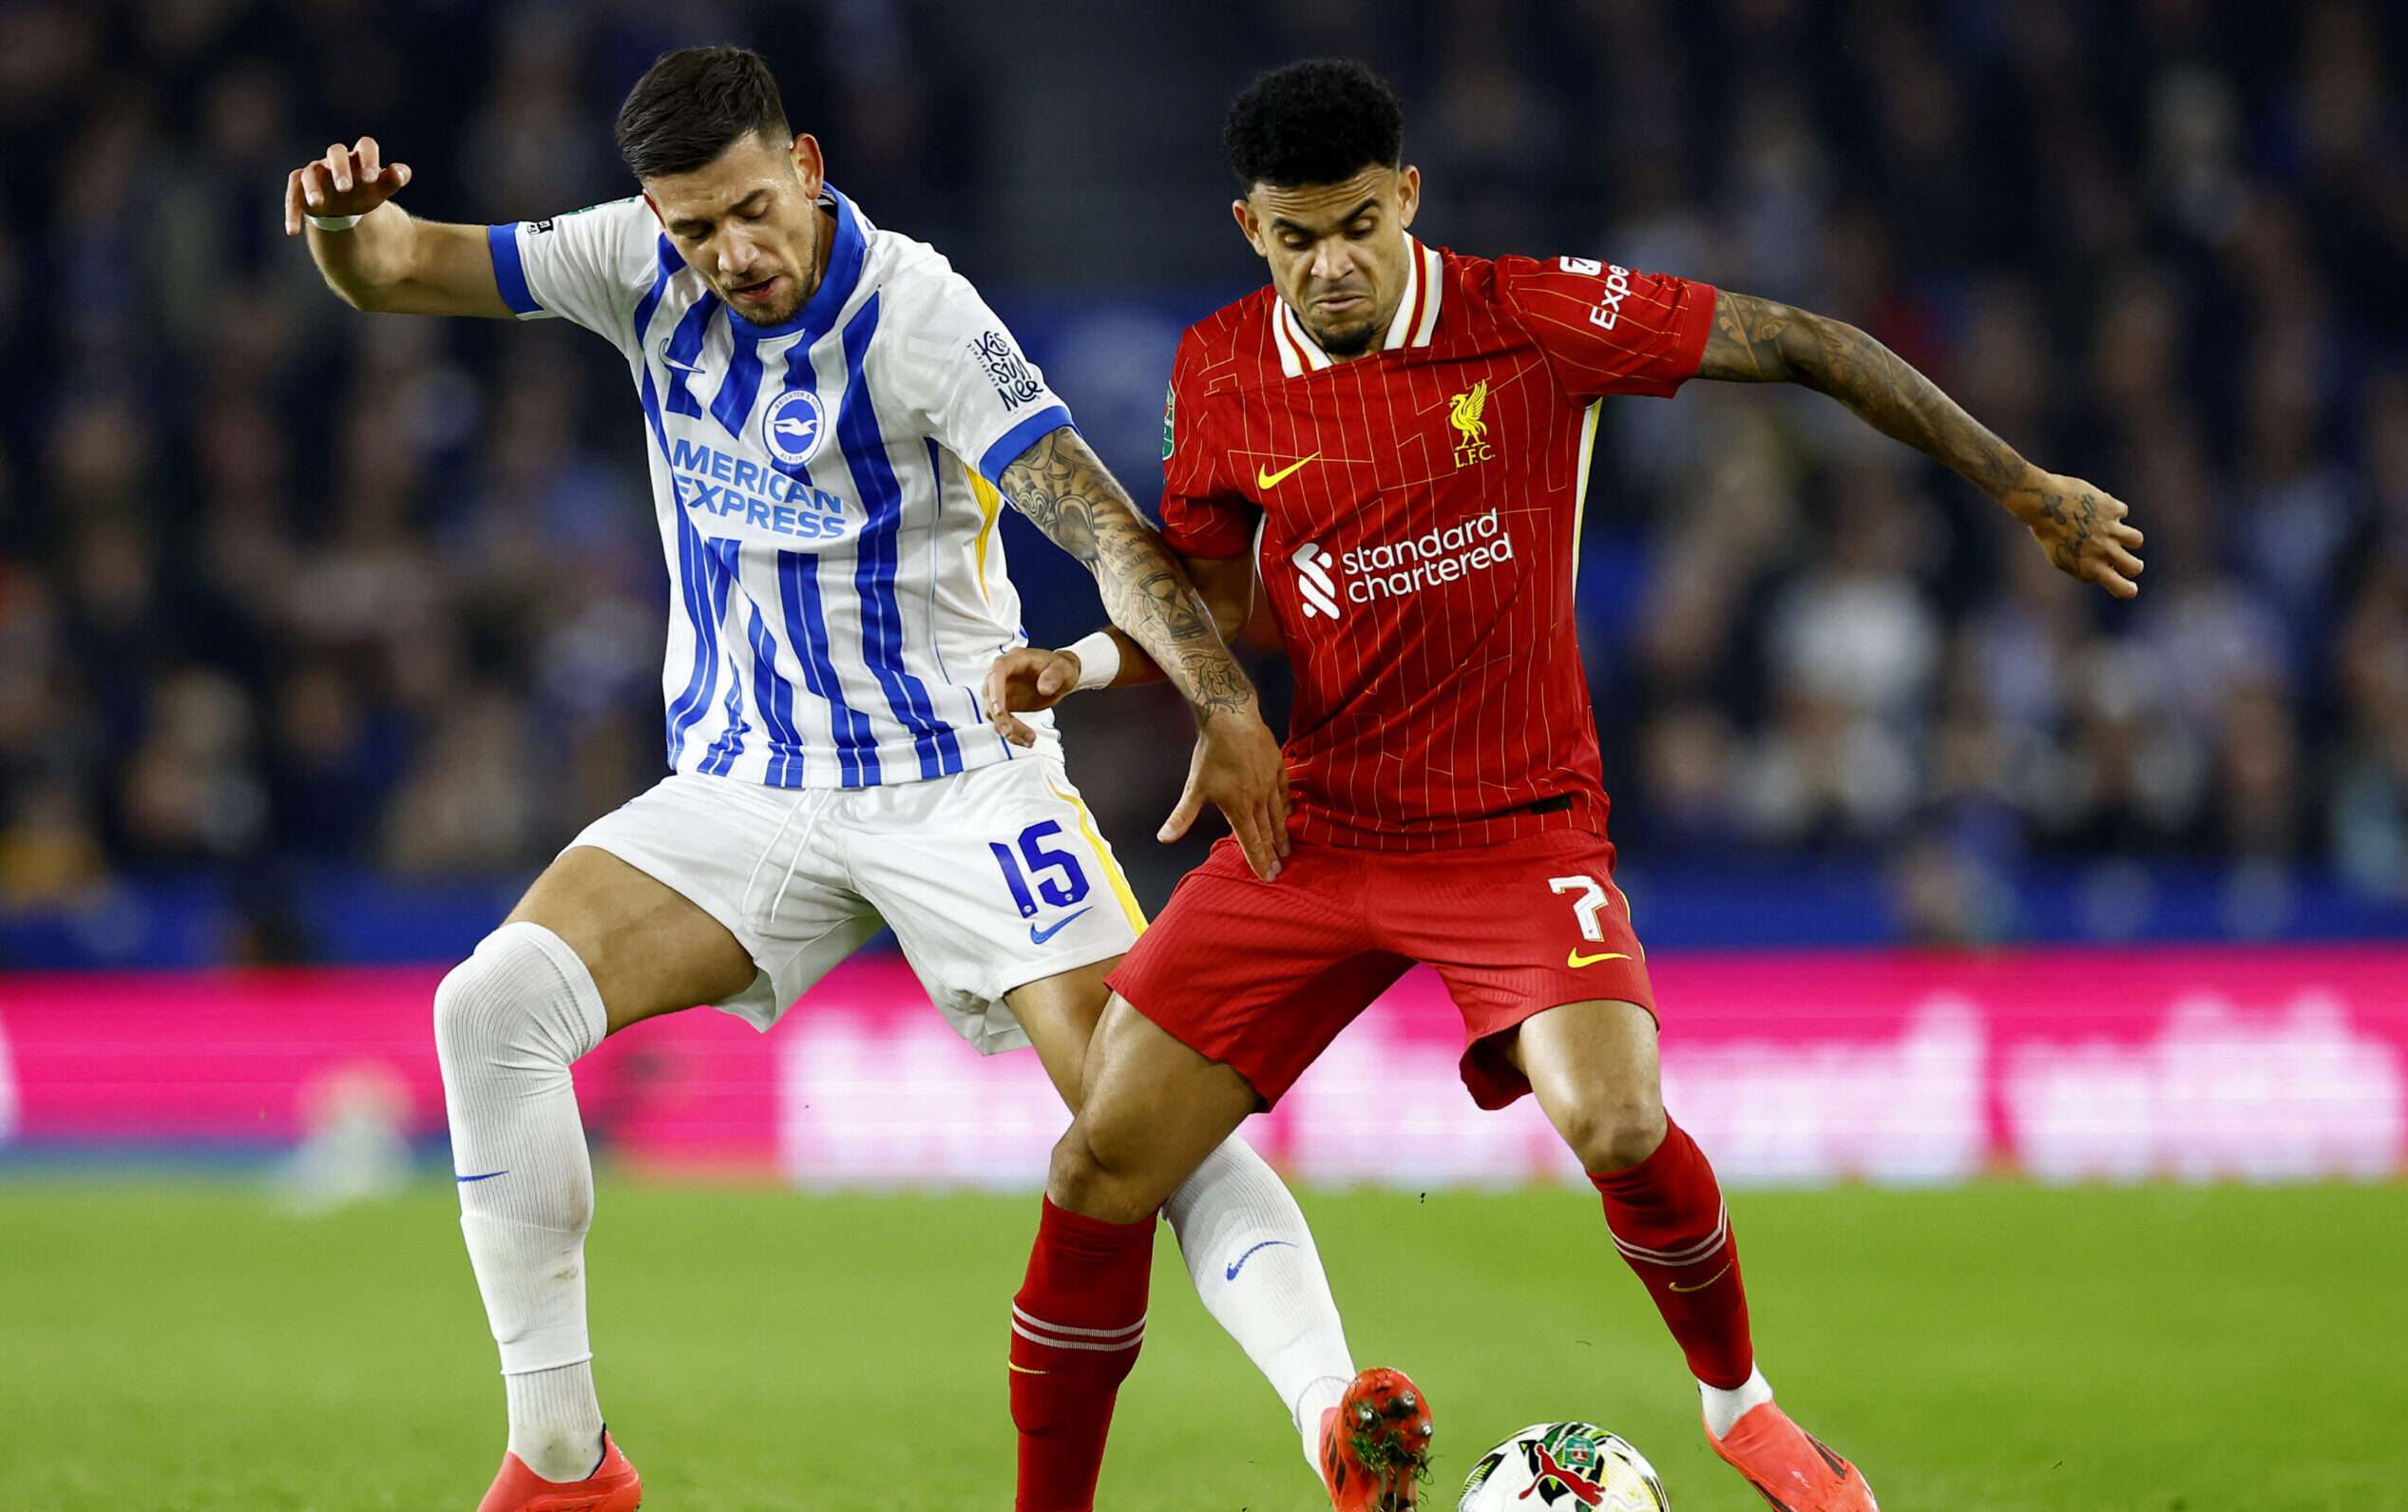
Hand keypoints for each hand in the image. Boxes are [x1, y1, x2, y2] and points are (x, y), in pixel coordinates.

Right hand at [284, 136, 411, 236]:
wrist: (345, 207)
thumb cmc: (365, 193)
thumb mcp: (381, 189)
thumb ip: (394, 180)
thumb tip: (400, 173)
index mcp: (359, 158)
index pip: (366, 146)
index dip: (369, 158)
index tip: (372, 178)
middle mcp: (335, 161)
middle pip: (335, 153)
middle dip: (340, 169)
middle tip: (346, 189)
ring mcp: (315, 172)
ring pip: (310, 173)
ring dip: (312, 188)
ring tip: (317, 203)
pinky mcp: (299, 188)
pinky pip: (292, 195)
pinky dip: (291, 213)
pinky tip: (292, 232)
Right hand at [983, 647, 1081, 747]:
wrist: (1060, 677)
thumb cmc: (1059, 668)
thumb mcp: (1063, 669)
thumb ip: (1055, 676)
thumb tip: (1044, 688)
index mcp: (1013, 660)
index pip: (996, 674)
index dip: (995, 692)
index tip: (1000, 710)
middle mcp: (1002, 675)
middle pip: (991, 697)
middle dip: (1000, 717)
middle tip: (1011, 731)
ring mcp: (1001, 691)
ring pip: (994, 713)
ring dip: (1008, 728)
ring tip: (1029, 738)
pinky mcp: (1005, 705)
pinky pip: (1002, 721)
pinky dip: (1012, 733)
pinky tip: (1026, 740)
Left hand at [1159, 706, 1290, 880]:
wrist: (1232, 719)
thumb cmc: (1212, 754)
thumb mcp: (1194, 788)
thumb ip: (1182, 817)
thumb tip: (1164, 838)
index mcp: (1239, 808)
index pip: (1251, 842)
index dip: (1259, 861)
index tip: (1267, 876)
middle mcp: (1258, 799)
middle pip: (1266, 832)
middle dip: (1272, 853)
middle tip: (1279, 869)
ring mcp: (1270, 783)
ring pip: (1278, 814)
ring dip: (1281, 834)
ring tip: (1286, 849)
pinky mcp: (1277, 767)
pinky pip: (1284, 791)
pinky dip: (1286, 805)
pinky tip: (1289, 812)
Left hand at [2002, 470, 2145, 598]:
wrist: (2042, 502)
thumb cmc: (2048, 532)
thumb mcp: (2060, 559)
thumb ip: (2084, 569)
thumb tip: (2107, 570)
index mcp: (2090, 568)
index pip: (2123, 590)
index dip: (2129, 589)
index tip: (2129, 584)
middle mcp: (2103, 551)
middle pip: (2135, 568)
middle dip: (2134, 566)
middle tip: (2126, 560)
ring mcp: (2110, 530)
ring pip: (2137, 540)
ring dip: (2127, 537)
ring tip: (2113, 532)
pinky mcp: (2113, 509)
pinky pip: (2122, 512)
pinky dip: (2111, 510)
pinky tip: (2096, 507)